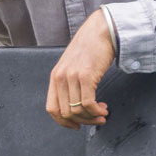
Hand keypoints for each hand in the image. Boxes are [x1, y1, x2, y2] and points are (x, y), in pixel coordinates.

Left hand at [46, 8, 115, 128]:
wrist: (101, 30)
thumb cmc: (90, 48)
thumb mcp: (73, 66)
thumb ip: (70, 83)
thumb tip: (77, 107)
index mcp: (55, 77)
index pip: (52, 109)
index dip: (63, 122)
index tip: (76, 126)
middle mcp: (60, 78)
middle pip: (65, 113)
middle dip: (82, 122)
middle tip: (95, 120)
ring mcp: (72, 76)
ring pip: (77, 110)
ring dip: (92, 117)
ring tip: (102, 113)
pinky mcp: (85, 75)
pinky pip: (88, 103)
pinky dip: (96, 111)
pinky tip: (103, 109)